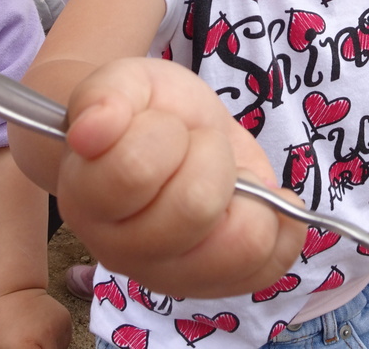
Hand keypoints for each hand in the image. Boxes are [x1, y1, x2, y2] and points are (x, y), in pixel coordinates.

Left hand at [0, 287, 71, 348]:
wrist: (19, 290)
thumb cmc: (4, 323)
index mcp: (27, 346)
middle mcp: (48, 338)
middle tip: (34, 346)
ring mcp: (60, 328)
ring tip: (37, 342)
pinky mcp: (67, 321)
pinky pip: (65, 341)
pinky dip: (57, 343)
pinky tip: (44, 334)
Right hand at [56, 57, 306, 297]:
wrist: (170, 134)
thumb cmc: (145, 111)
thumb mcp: (127, 80)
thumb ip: (105, 96)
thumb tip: (90, 133)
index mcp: (86, 196)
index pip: (137, 169)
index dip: (164, 132)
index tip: (162, 123)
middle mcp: (120, 251)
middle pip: (195, 207)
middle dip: (211, 156)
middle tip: (197, 146)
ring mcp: (170, 277)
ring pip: (240, 244)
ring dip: (249, 194)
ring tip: (227, 178)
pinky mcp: (218, 287)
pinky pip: (271, 265)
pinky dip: (282, 225)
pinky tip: (258, 199)